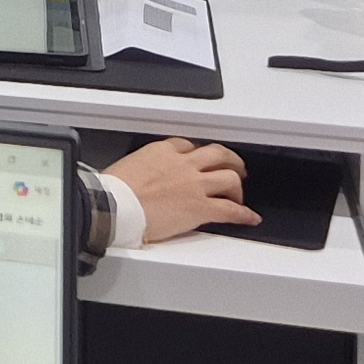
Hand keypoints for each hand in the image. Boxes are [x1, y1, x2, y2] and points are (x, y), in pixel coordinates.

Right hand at [106, 138, 257, 243]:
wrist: (114, 207)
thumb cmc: (113, 191)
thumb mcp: (127, 166)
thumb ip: (143, 167)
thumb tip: (141, 174)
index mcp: (162, 151)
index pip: (188, 146)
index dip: (197, 153)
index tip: (198, 159)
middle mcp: (183, 164)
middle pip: (216, 154)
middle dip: (228, 159)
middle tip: (232, 166)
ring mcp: (194, 185)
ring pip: (228, 177)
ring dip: (237, 185)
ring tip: (238, 192)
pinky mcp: (200, 208)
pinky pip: (230, 210)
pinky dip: (244, 214)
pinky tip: (249, 217)